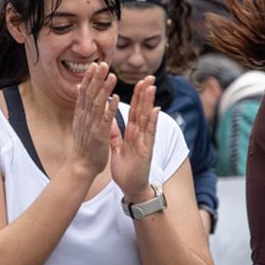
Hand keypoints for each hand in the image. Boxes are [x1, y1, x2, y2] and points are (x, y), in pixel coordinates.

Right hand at [69, 62, 117, 178]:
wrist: (80, 167)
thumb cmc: (83, 147)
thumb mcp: (80, 124)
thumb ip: (82, 108)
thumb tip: (81, 92)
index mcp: (81, 115)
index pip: (84, 93)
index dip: (89, 78)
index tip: (94, 65)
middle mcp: (84, 118)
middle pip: (90, 94)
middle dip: (96, 78)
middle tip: (103, 63)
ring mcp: (91, 126)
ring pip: (98, 104)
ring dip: (105, 89)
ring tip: (112, 76)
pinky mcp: (99, 135)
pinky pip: (105, 119)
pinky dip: (110, 108)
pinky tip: (116, 97)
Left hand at [111, 74, 158, 201]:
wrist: (131, 187)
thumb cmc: (126, 169)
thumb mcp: (117, 148)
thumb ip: (115, 134)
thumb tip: (109, 121)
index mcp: (132, 133)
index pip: (134, 111)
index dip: (136, 97)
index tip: (138, 81)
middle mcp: (140, 135)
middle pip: (143, 110)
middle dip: (145, 94)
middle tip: (149, 77)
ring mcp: (144, 141)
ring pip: (147, 118)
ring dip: (149, 102)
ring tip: (151, 87)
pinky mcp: (146, 150)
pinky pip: (149, 134)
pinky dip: (152, 122)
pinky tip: (155, 110)